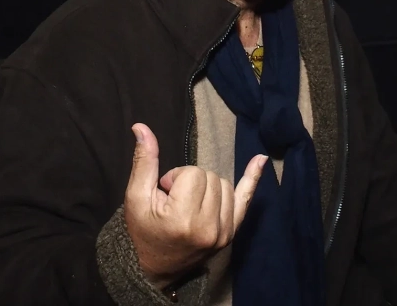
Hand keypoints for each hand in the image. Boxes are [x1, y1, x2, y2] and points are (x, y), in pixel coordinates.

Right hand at [123, 123, 266, 288]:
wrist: (152, 268)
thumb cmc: (142, 231)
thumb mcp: (135, 197)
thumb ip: (144, 162)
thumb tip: (141, 127)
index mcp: (184, 219)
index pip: (193, 173)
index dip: (176, 176)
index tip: (165, 192)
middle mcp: (209, 227)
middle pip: (210, 177)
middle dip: (191, 181)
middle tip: (174, 200)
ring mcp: (224, 233)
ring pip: (224, 184)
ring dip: (207, 187)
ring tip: (188, 203)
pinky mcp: (231, 234)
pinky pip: (245, 200)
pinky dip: (252, 179)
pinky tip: (260, 160)